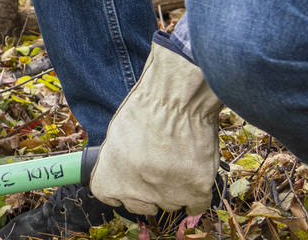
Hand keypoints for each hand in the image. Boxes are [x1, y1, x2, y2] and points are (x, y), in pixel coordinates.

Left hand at [88, 40, 222, 215]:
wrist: (176, 99)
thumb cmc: (144, 110)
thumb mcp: (115, 138)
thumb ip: (117, 166)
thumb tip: (123, 176)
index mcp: (110, 182)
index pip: (110, 198)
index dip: (122, 188)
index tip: (130, 179)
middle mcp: (136, 194)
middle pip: (141, 206)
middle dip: (147, 192)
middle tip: (157, 168)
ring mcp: (168, 195)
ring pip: (170, 204)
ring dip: (173, 190)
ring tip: (177, 161)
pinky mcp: (196, 191)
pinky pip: (196, 206)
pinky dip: (196, 195)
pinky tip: (193, 177)